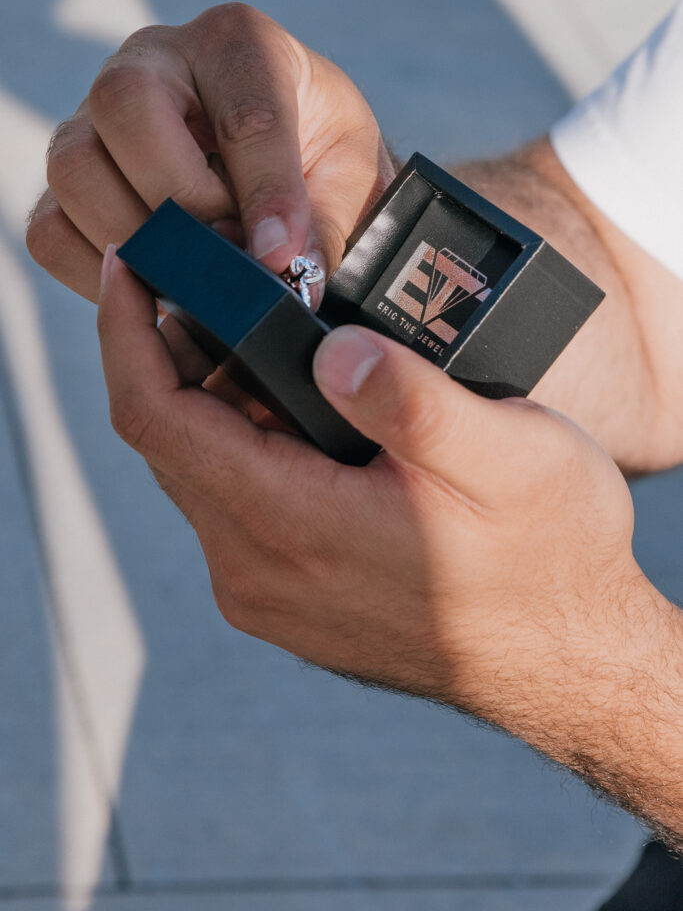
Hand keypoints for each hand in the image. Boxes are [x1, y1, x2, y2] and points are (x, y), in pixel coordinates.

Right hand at [26, 3, 395, 300]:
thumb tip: (292, 282)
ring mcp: (98, 118)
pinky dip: (95, 271)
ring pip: (73, 165)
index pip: (241, 106)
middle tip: (226, 255)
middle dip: (180, 199)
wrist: (293, 170)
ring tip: (192, 277)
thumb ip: (326, 226)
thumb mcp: (349, 179)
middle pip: (123, 104)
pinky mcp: (74, 179)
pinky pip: (49, 227)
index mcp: (237, 44)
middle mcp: (154, 63)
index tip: (280, 255)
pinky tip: (151, 287)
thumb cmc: (321, 161)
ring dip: (136, 239)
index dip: (262, 190)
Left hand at [97, 246, 682, 843]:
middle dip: (173, 353)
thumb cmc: (547, 559)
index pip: (157, 418)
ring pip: (200, 471)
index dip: (126, 332)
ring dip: (212, 397)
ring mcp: (267, 593)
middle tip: (216, 281)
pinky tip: (292, 407)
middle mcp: (257, 572)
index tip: (129, 265)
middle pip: (170, 441)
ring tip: (266, 336)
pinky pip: (232, 504)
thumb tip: (332, 350)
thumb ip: (413, 402)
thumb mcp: (511, 460)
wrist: (565, 661)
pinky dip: (241, 443)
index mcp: (294, 527)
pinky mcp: (286, 598)